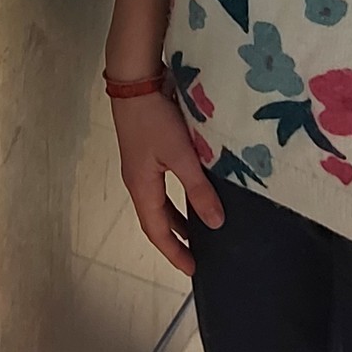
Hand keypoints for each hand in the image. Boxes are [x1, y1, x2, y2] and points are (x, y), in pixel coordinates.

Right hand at [112, 90, 224, 272]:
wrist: (135, 81)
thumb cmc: (155, 120)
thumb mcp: (181, 156)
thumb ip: (199, 189)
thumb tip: (216, 223)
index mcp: (142, 188)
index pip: (157, 231)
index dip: (174, 252)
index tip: (193, 269)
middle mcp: (138, 181)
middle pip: (156, 219)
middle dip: (175, 238)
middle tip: (197, 253)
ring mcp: (140, 166)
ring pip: (159, 202)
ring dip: (176, 217)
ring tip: (198, 228)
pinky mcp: (146, 150)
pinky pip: (161, 186)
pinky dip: (176, 197)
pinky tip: (192, 190)